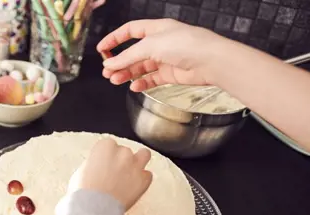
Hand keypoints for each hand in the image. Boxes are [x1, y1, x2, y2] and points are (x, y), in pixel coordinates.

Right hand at [69, 138, 151, 210]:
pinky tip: (134, 186)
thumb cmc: (83, 192)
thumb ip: (95, 163)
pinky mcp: (144, 180)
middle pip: (124, 151)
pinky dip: (142, 179)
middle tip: (113, 174)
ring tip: (131, 172)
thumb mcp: (82, 171)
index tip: (102, 164)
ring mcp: (135, 165)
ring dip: (138, 161)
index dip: (105, 155)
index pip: (108, 144)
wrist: (94, 209)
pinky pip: (148, 175)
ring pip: (144, 154)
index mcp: (105, 147)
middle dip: (120, 160)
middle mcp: (122, 152)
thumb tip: (99, 165)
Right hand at [97, 19, 230, 91]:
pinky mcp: (171, 74)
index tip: (101, 49)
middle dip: (119, 62)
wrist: (211, 62)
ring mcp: (166, 59)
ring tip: (115, 81)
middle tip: (107, 72)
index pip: (130, 31)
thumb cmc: (187, 45)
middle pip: (133, 52)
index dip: (114, 39)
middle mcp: (160, 43)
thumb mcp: (151, 46)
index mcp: (156, 29)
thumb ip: (128, 57)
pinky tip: (134, 86)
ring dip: (127, 74)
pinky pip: (151, 79)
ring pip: (140, 67)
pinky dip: (141, 83)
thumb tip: (109, 63)